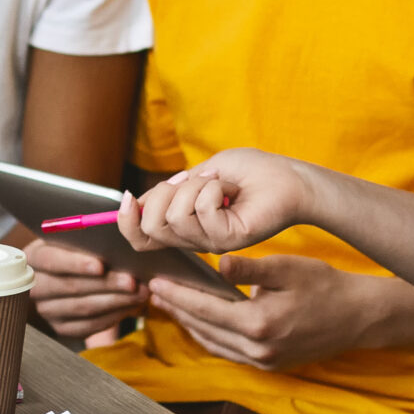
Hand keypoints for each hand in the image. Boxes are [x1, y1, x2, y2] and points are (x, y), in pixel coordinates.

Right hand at [26, 241, 147, 340]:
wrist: (67, 274)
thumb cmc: (76, 250)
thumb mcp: (74, 239)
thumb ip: (87, 238)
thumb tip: (114, 239)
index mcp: (35, 258)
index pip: (50, 260)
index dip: (75, 263)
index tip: (101, 265)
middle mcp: (37, 286)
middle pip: (70, 287)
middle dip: (106, 284)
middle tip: (132, 281)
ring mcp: (48, 310)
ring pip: (83, 308)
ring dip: (116, 301)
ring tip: (140, 293)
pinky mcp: (63, 328)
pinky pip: (89, 326)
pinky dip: (113, 316)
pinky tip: (131, 306)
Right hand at [120, 150, 315, 257]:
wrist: (288, 178)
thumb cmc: (249, 171)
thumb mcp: (199, 174)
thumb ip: (169, 190)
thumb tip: (134, 201)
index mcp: (183, 225)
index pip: (140, 237)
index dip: (125, 221)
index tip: (127, 198)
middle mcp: (193, 238)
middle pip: (149, 227)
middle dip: (163, 193)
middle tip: (194, 181)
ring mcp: (210, 242)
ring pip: (173, 217)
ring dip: (195, 187)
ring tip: (220, 184)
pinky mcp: (228, 239)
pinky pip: (202, 211)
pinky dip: (214, 189)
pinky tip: (231, 190)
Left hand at [147, 253, 379, 370]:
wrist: (358, 317)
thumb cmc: (325, 285)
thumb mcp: (287, 269)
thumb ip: (250, 268)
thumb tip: (216, 264)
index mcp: (259, 325)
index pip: (205, 310)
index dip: (177, 296)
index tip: (156, 283)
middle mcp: (257, 350)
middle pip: (203, 329)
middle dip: (176, 309)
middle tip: (153, 291)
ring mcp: (263, 362)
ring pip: (213, 343)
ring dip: (189, 324)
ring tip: (169, 304)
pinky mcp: (269, 364)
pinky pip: (228, 351)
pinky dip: (209, 336)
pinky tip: (199, 321)